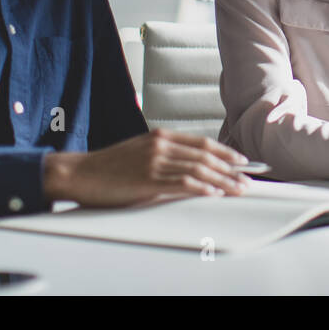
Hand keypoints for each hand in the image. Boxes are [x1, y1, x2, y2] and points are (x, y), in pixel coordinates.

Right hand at [43, 128, 252, 206]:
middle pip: (206, 156)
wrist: (80, 173)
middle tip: (248, 179)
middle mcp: (161, 145)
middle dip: (231, 169)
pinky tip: (214, 193)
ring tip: (238, 189)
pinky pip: (181, 183)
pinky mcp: (146, 180)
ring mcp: (154, 161)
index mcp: (161, 136)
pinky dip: (201, 187)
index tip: (242, 162)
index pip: (203, 143)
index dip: (226, 153)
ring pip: (198, 170)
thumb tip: (189, 166)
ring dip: (222, 181)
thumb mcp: (140, 151)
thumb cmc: (109, 165)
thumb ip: (164, 154)